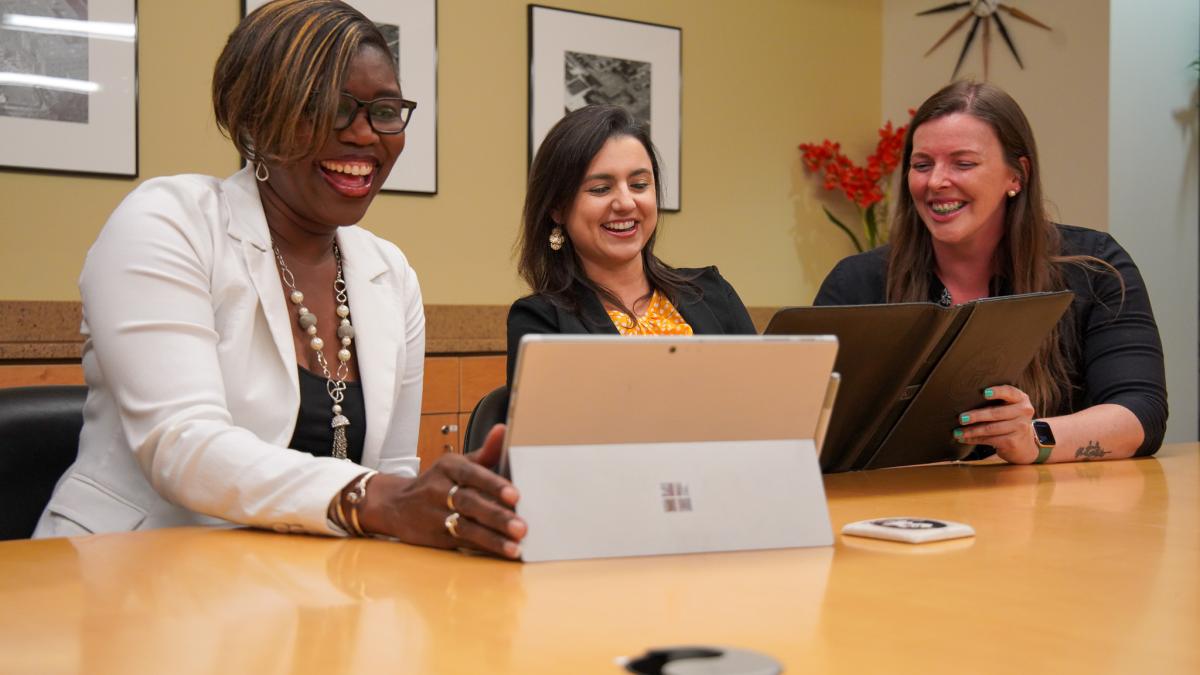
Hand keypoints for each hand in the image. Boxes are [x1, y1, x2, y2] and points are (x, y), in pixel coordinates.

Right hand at [357, 424, 525, 557]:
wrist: (394, 504)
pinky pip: (460, 542)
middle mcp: (438, 490)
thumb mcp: (457, 463)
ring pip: (464, 527)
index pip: (471, 473)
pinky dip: (482, 548)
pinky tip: (500, 552)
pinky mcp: (433, 537)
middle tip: (521, 527)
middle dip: (496, 516)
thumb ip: (484, 452)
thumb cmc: (438, 481)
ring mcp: (434, 515)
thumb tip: (504, 430)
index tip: (515, 495)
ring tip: (514, 547)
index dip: (493, 484)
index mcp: (447, 466)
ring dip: (491, 538)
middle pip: (469, 503)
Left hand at [955, 385, 1040, 463]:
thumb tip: (964, 399)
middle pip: (996, 413)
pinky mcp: (1013, 442)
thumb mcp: (1007, 407)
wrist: (1023, 445)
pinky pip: (990, 440)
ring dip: (971, 431)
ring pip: (991, 429)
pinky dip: (974, 439)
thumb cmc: (1008, 420)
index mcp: (1020, 398)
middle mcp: (1024, 411)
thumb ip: (994, 401)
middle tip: (960, 418)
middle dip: (976, 416)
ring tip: (957, 432)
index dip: (997, 392)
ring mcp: (1020, 427)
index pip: (1009, 392)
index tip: (984, 393)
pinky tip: (963, 439)